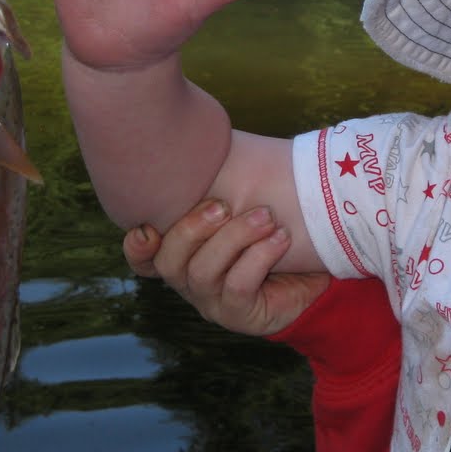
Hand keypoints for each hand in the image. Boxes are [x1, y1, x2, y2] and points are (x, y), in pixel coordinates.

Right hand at [123, 199, 329, 336]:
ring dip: (234, 238)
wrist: (313, 274)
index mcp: (183, 256)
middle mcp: (190, 281)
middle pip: (169, 261)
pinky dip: (259, 257)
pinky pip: (238, 286)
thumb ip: (221, 186)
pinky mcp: (240, 314)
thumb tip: (207, 136)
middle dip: (193, 228)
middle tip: (225, 205)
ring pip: (203, 272)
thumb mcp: (243, 207)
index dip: (137, 247)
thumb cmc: (271, 233)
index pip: (144, 259)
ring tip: (266, 217)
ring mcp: (212, 301)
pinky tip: (281, 238)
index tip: (147, 227)